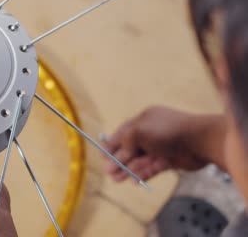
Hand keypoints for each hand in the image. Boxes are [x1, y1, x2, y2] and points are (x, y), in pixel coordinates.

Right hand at [104, 106, 221, 182]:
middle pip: (131, 148)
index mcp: (144, 120)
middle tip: (108, 172)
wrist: (199, 141)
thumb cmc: (168, 131)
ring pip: (140, 159)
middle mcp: (151, 132)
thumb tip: (115, 153)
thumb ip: (124, 142)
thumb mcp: (138, 131)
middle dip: (119, 160)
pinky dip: (143, 174)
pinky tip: (134, 181)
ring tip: (117, 179)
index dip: (112, 144)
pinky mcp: (169, 160)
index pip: (123, 132)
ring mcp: (161, 147)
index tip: (102, 156)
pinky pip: (152, 167)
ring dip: (128, 169)